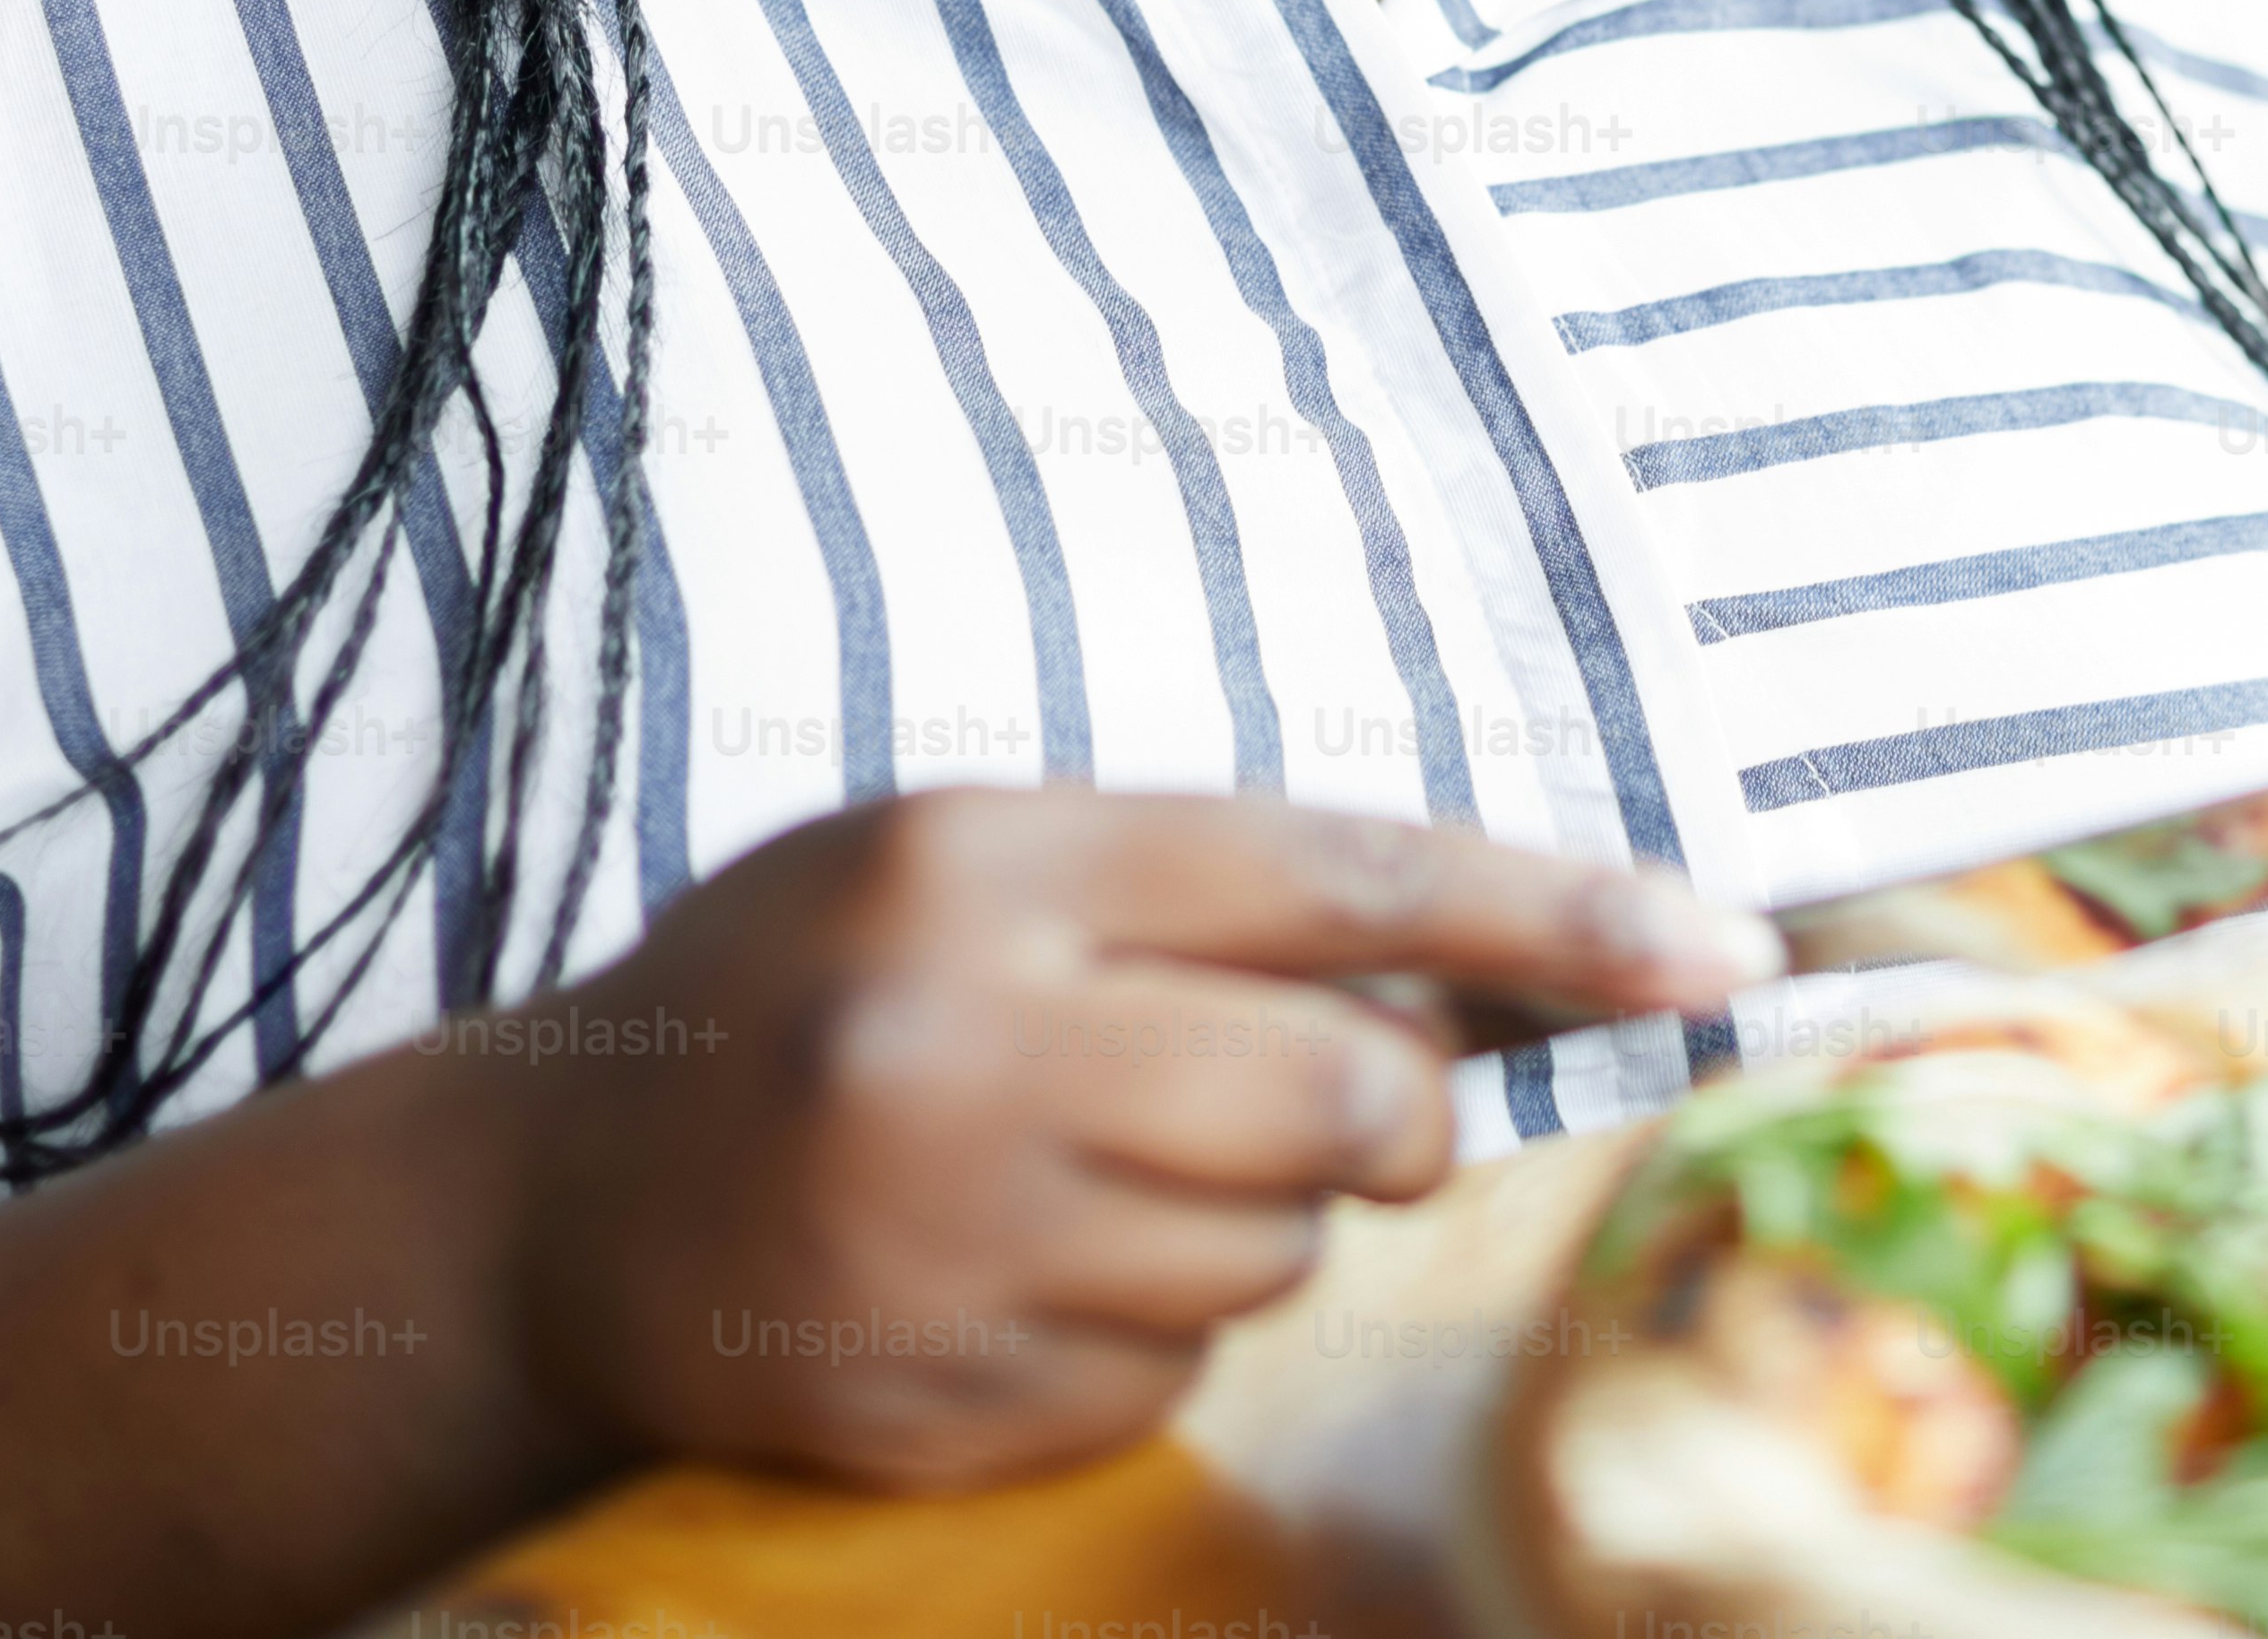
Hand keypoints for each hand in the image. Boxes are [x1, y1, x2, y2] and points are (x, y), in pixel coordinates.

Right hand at [492, 788, 1769, 1493]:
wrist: (541, 1204)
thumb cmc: (801, 993)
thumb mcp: (966, 866)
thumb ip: (1195, 899)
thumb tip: (1478, 982)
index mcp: (983, 865)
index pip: (1343, 879)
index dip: (1557, 913)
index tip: (1726, 944)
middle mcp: (961, 1043)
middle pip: (1348, 1094)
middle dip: (1392, 1115)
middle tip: (1335, 1112)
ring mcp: (942, 1239)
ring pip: (1275, 1253)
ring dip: (1243, 1229)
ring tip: (1083, 1183)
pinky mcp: (929, 1401)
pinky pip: (1167, 1382)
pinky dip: (1136, 1341)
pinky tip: (1009, 1286)